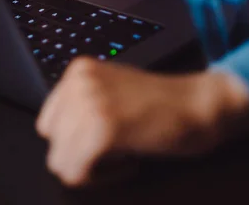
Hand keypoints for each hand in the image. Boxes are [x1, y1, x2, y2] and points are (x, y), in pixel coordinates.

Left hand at [35, 57, 248, 186]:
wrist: (201, 105)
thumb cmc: (162, 104)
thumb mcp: (111, 90)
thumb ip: (81, 105)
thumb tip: (58, 139)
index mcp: (77, 71)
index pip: (47, 122)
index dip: (73, 140)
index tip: (101, 142)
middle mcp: (78, 83)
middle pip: (52, 143)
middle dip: (80, 154)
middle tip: (114, 151)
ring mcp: (88, 105)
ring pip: (60, 162)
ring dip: (92, 168)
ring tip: (123, 155)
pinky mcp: (102, 130)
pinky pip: (78, 173)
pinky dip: (103, 178)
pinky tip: (130, 162)